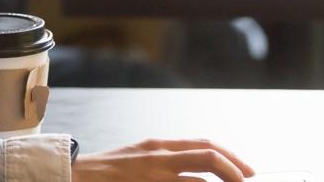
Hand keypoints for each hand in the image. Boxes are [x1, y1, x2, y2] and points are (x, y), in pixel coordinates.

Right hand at [72, 138, 254, 181]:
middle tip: (248, 181)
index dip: (231, 157)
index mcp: (159, 146)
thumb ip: (166, 159)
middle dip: (235, 171)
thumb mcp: (139, 156)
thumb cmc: (108, 171)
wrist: (75, 176)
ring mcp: (154, 176)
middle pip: (208, 157)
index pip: (205, 146)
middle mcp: (159, 158)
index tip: (247, 171)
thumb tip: (197, 169)